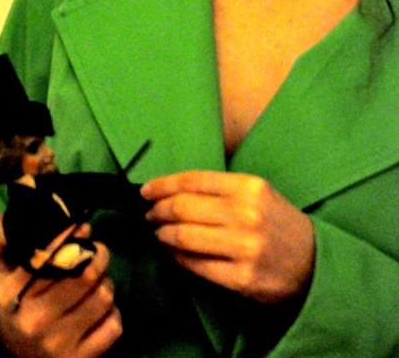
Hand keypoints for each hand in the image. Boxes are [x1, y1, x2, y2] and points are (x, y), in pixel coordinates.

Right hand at [0, 214, 121, 357]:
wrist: (13, 353)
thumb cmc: (11, 299)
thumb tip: (13, 213)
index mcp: (14, 294)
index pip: (51, 256)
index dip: (73, 236)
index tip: (82, 228)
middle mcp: (35, 321)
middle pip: (86, 274)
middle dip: (97, 255)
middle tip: (97, 250)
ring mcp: (58, 344)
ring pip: (103, 296)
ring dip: (106, 281)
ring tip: (98, 279)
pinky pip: (113, 325)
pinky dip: (113, 312)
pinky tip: (100, 308)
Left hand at [141, 171, 314, 303]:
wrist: (315, 262)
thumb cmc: (276, 222)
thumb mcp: (256, 193)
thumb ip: (219, 189)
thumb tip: (171, 190)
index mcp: (249, 187)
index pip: (193, 180)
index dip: (163, 184)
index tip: (145, 190)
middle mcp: (247, 214)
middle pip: (183, 208)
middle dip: (158, 210)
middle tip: (149, 214)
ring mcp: (245, 248)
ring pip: (184, 237)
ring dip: (163, 234)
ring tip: (158, 232)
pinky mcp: (242, 279)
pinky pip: (195, 266)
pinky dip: (177, 257)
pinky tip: (173, 252)